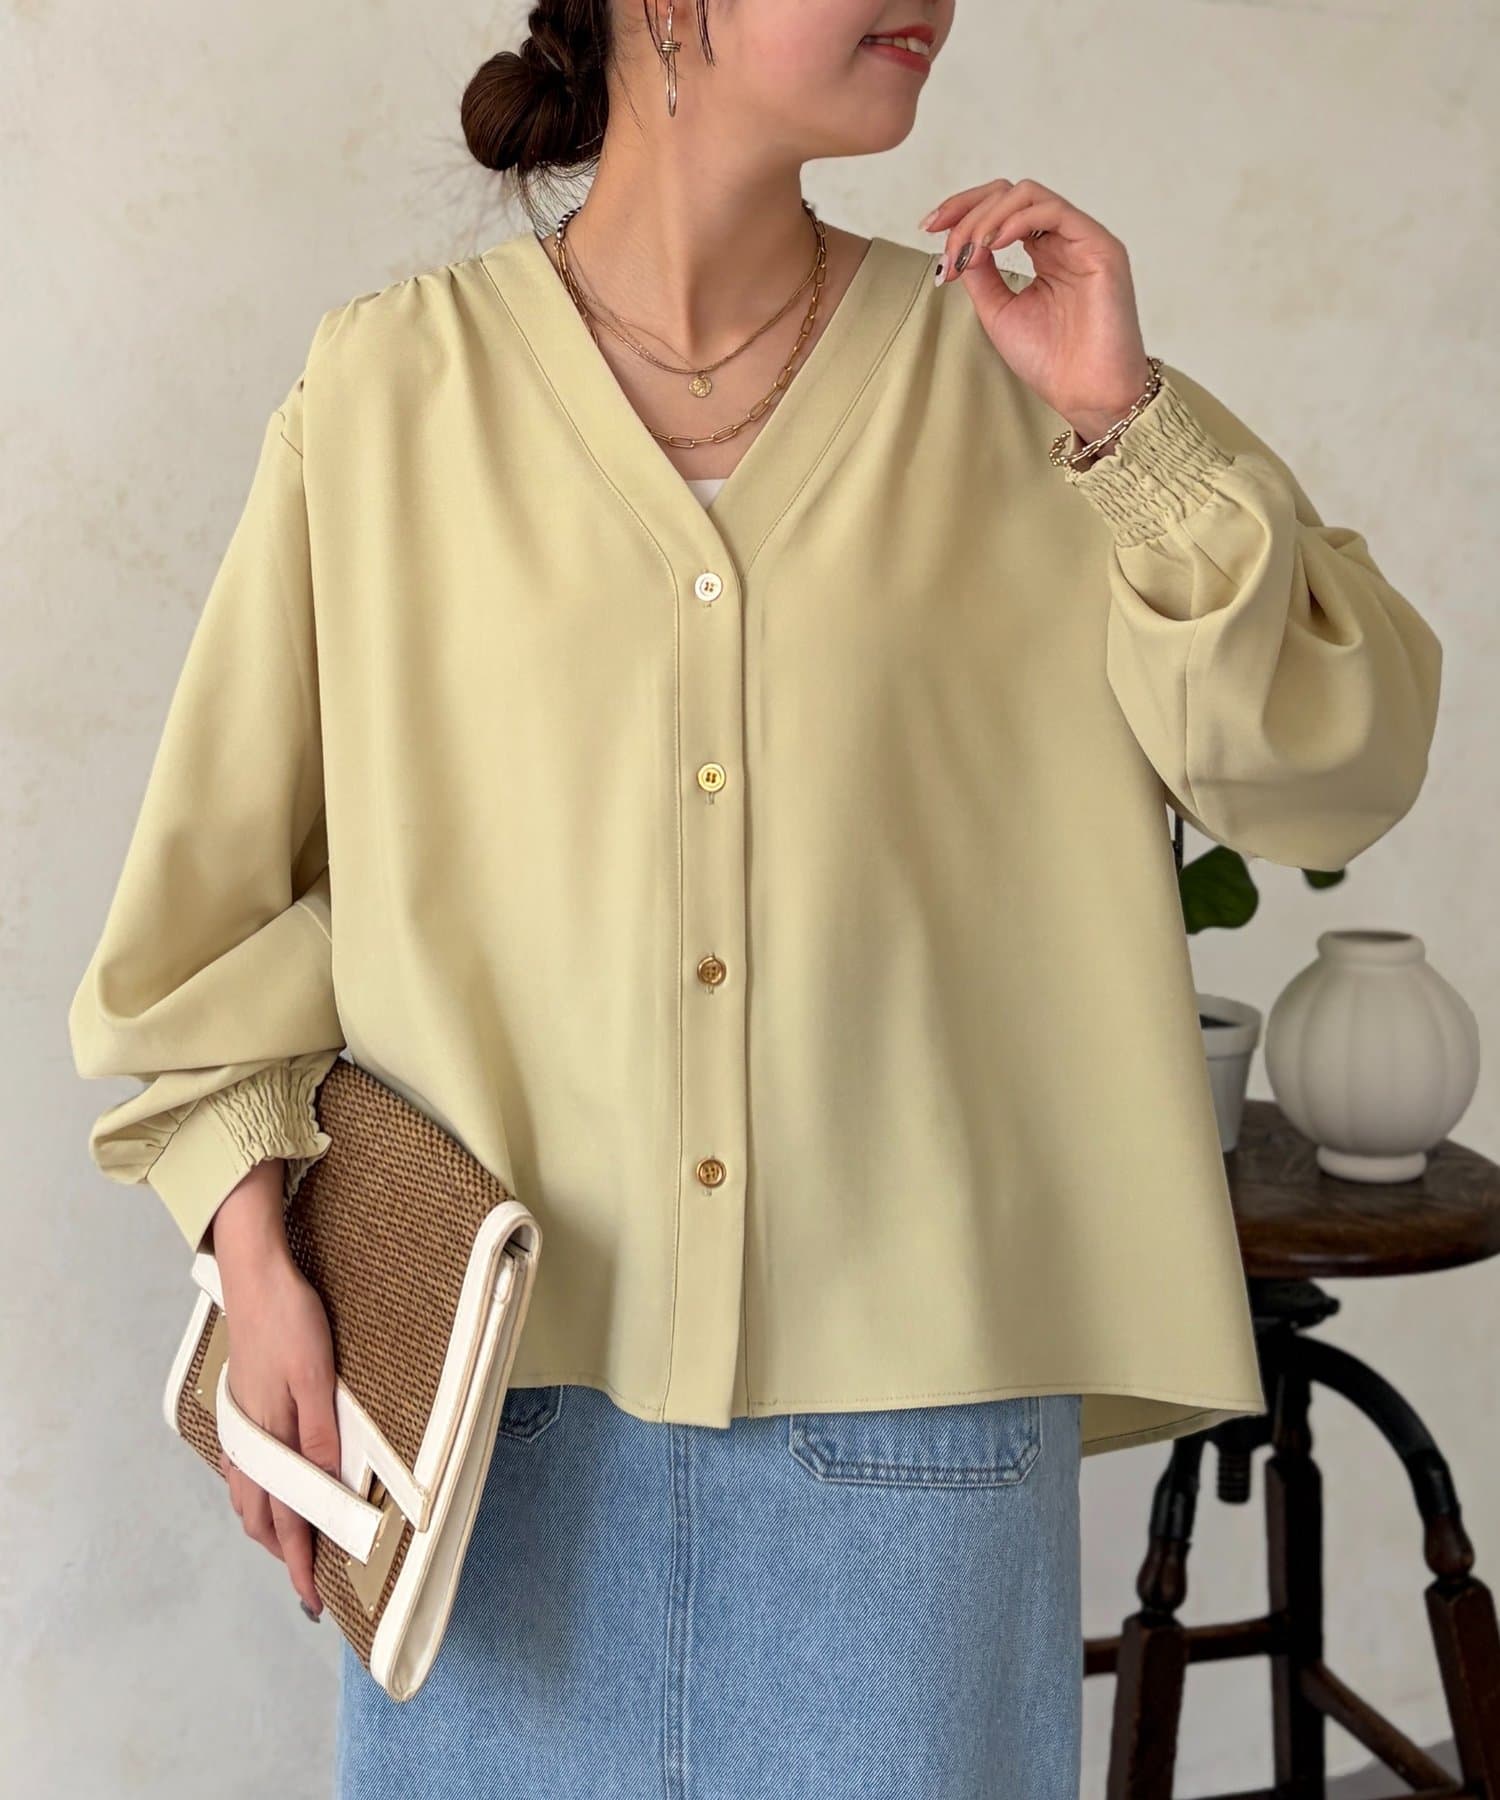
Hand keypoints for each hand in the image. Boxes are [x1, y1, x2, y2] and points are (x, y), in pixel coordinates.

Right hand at [210, 1162, 340, 1620]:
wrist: (253, 1275)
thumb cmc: (289, 1322)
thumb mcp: (317, 1378)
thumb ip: (323, 1436)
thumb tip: (331, 1492)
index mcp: (269, 1441)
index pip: (285, 1522)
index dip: (300, 1565)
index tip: (313, 1603)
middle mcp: (248, 1441)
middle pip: (262, 1517)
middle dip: (284, 1554)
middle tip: (310, 1581)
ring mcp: (241, 1423)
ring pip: (251, 1493)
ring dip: (271, 1524)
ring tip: (296, 1543)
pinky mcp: (243, 1404)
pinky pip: (246, 1465)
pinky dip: (261, 1490)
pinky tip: (274, 1482)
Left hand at [920, 178, 1153, 446]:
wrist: (1084, 393)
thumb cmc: (1050, 360)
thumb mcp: (997, 310)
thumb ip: (979, 273)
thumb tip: (958, 241)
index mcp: (1044, 252)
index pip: (1001, 209)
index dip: (962, 210)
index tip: (930, 228)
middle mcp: (1063, 239)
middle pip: (1010, 194)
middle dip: (967, 210)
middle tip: (945, 242)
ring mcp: (1082, 239)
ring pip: (1027, 196)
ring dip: (987, 218)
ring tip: (970, 250)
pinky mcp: (1099, 246)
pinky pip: (1053, 211)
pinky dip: (1016, 220)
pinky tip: (993, 244)